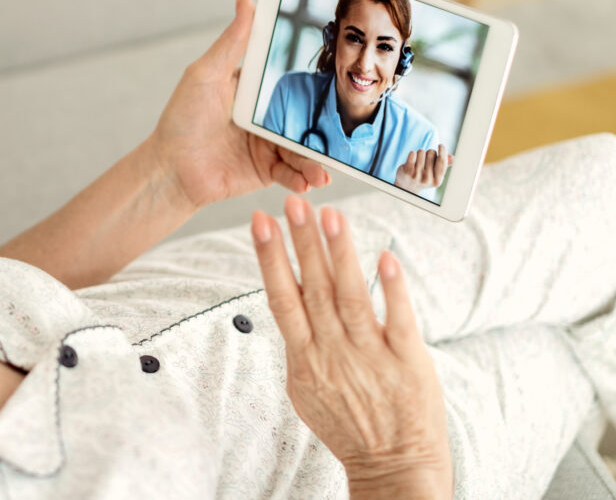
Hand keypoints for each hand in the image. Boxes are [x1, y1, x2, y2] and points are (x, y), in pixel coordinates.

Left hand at [150, 0, 330, 208]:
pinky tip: (311, 182)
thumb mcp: (205, 75)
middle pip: (302, 118)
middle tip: (339, 130)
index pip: (289, 81)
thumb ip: (232, 42)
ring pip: (301, 148)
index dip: (312, 82)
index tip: (336, 78)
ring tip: (323, 170)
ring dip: (316, 159)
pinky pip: (290, 174)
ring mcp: (266, 145)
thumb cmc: (181, 119)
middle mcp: (263, 117)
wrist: (169, 170)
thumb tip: (246, 0)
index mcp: (253, 91)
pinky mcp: (264, 171)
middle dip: (322, 126)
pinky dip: (303, 178)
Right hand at [252, 196, 451, 497]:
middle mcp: (333, 352)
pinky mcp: (408, 361)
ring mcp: (370, 356)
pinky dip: (391, 288)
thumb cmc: (348, 427)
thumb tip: (288, 303)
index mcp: (305, 358)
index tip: (262, 222)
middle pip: (313, 287)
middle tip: (294, 203)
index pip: (281, 297)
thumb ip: (300, 344)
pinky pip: (398, 319)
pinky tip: (385, 258)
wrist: (393, 467)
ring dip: (339, 252)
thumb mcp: (306, 389)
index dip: (270, 257)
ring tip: (331, 216)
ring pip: (350, 295)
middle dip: (301, 241)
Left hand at [394, 145, 452, 192]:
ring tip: (418, 162)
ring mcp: (416, 176)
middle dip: (429, 153)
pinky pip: (412, 153)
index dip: (442, 151)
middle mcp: (427, 180)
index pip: (442, 161)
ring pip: (421, 152)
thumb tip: (452, 157)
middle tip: (425, 160)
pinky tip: (411, 161)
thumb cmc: (424, 176)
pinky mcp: (407, 171)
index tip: (441, 145)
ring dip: (420, 153)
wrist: (407, 186)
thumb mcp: (435, 173)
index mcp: (437, 181)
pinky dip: (412, 154)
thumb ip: (444, 165)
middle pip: (432, 153)